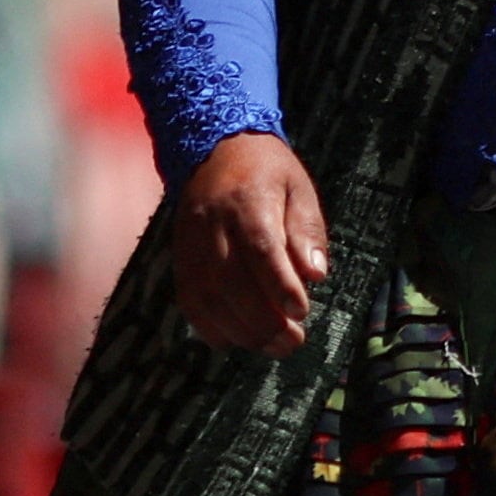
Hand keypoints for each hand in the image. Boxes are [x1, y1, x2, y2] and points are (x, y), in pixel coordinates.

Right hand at [175, 132, 328, 353]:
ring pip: (208, 298)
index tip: (302, 311)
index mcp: (247, 199)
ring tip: (274, 346)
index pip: (260, 248)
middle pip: (231, 281)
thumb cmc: (267, 172)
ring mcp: (190, 244)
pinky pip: (190, 302)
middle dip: (263, 320)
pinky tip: (238, 339)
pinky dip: (212, 328)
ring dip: (241, 331)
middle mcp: (212, 224)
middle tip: (293, 341)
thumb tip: (315, 275)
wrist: (214, 149)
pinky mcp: (180, 260)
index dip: (279, 284)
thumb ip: (307, 231)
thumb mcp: (299, 188)